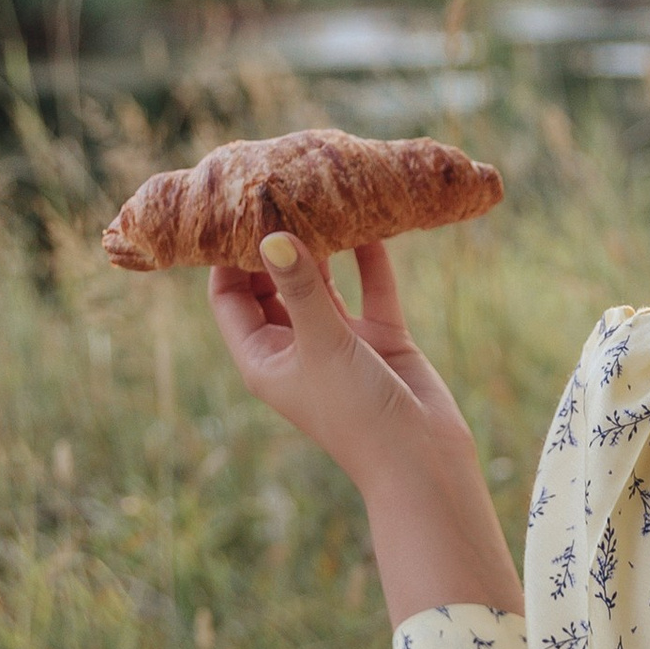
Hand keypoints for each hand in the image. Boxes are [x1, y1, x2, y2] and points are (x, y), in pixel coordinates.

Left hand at [207, 232, 523, 619]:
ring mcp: (338, 340)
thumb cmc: (358, 414)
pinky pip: (370, 286)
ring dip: (322, 244)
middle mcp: (296, 345)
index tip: (233, 207)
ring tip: (318, 194)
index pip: (229, 296)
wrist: (423, 460)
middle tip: (276, 187)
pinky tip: (370, 219)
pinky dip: (369, 257)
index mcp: (263, 357)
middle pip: (272, 281)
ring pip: (322, 280)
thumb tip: (272, 235)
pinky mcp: (379, 336)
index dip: (226, 255)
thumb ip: (302, 287)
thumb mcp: (323, 345)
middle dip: (273, 241)